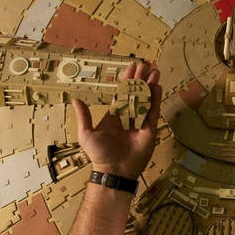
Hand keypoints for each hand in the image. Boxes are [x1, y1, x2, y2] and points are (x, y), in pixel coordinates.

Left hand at [72, 63, 161, 179]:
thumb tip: (75, 99)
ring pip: (147, 99)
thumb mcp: (86, 133)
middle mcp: (128, 117)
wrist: (114, 170)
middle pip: (136, 93)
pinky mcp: (149, 130)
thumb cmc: (99, 154)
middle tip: (145, 64)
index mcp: (114, 115)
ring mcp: (140, 123)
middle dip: (141, 78)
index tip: (131, 67)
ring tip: (155, 71)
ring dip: (150, 85)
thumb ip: (84, 115)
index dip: (126, 80)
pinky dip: (156, 99)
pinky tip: (158, 87)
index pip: (122, 93)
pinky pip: (153, 112)